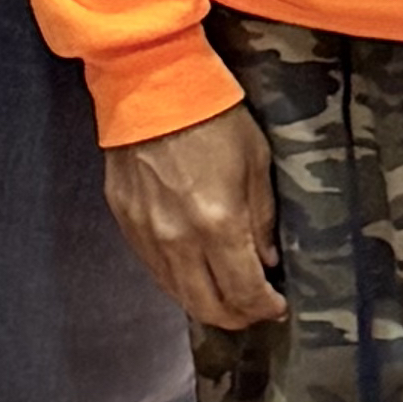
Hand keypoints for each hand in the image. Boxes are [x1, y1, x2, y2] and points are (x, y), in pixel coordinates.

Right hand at [102, 99, 283, 329]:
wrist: (149, 85)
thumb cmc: (214, 118)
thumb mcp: (256, 164)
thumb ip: (262, 220)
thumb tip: (266, 261)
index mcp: (218, 225)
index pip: (244, 292)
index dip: (265, 307)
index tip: (278, 305)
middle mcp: (178, 240)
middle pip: (207, 307)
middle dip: (237, 316)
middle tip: (254, 307)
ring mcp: (146, 234)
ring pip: (177, 293)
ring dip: (206, 302)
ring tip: (226, 293)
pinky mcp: (124, 222)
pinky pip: (153, 268)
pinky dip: (178, 279)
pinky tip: (193, 270)